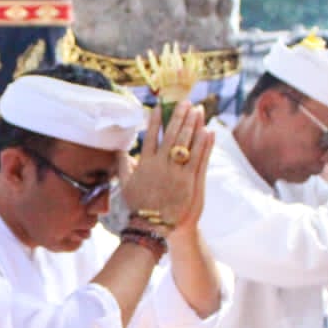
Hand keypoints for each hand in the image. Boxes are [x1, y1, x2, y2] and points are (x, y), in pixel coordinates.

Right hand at [121, 102, 210, 232]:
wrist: (152, 225)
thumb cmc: (138, 206)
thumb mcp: (125, 185)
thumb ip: (123, 166)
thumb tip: (120, 151)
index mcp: (145, 163)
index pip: (151, 136)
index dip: (156, 119)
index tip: (160, 106)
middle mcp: (159, 164)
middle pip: (171, 134)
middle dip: (178, 116)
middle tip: (185, 102)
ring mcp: (174, 172)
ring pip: (185, 143)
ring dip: (192, 124)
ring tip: (198, 110)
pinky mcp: (188, 181)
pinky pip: (197, 158)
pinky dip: (202, 143)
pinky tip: (207, 131)